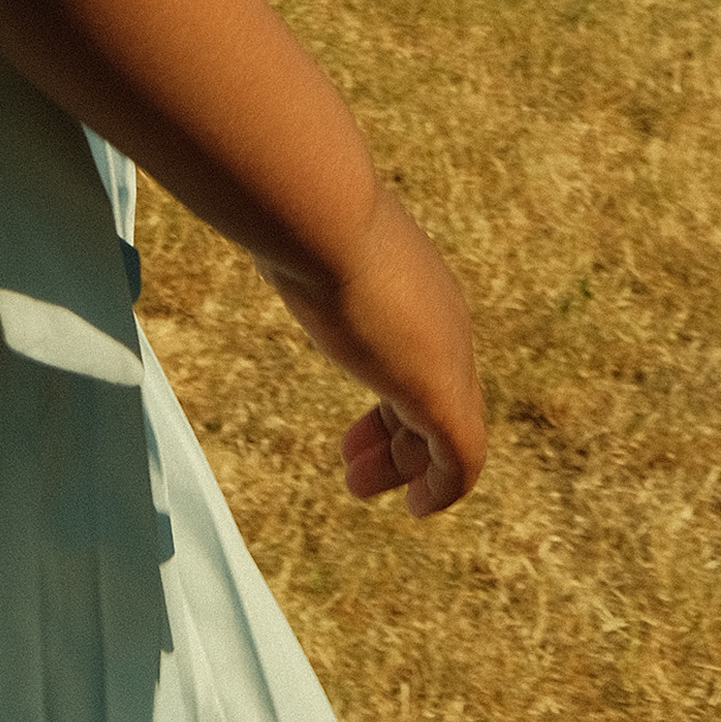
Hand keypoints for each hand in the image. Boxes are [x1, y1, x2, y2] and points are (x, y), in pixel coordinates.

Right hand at [260, 186, 485, 520]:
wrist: (321, 215)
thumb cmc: (298, 217)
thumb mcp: (302, 234)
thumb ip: (296, 243)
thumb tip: (259, 224)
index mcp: (416, 285)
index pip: (415, 353)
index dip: (387, 397)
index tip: (352, 431)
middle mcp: (442, 320)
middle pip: (436, 395)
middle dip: (396, 438)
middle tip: (353, 470)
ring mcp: (445, 356)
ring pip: (449, 431)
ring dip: (408, 466)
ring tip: (360, 488)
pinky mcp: (439, 392)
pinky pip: (461, 458)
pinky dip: (445, 487)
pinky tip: (420, 507)